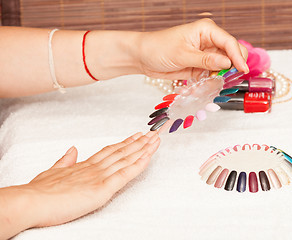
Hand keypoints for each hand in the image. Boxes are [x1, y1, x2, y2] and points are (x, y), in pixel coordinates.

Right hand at [0, 131, 159, 238]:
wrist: (32, 201)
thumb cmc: (40, 191)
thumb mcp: (52, 172)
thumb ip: (65, 161)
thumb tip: (73, 149)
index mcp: (84, 166)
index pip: (110, 151)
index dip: (124, 143)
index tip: (136, 136)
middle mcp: (95, 168)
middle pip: (121, 151)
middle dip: (139, 142)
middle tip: (153, 133)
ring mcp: (99, 176)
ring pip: (126, 159)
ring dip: (143, 149)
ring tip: (156, 139)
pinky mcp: (102, 189)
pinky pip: (125, 174)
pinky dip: (139, 164)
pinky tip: (148, 156)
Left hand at [138, 18, 248, 80]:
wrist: (143, 57)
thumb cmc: (159, 48)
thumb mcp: (182, 54)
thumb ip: (205, 60)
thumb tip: (227, 63)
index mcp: (206, 30)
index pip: (229, 42)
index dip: (238, 57)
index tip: (242, 70)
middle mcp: (209, 41)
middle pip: (231, 53)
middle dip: (234, 66)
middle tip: (232, 79)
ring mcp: (206, 54)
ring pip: (225, 65)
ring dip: (225, 75)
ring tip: (221, 84)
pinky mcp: (201, 65)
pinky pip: (214, 73)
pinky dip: (215, 80)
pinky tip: (212, 85)